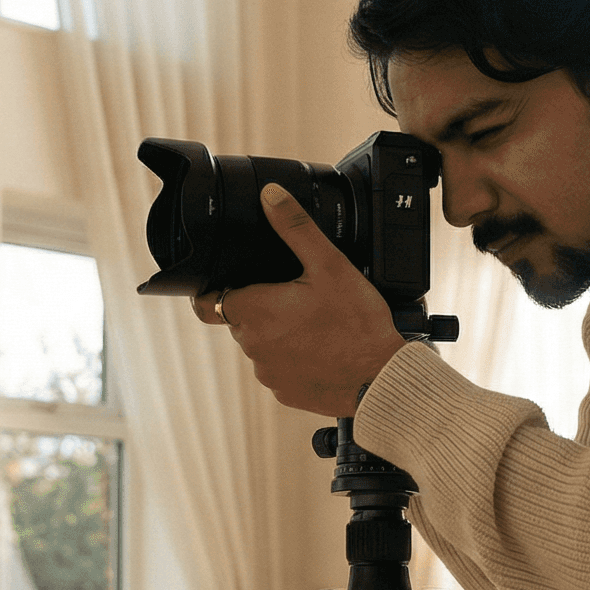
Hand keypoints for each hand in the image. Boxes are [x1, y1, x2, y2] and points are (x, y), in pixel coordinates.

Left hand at [194, 184, 405, 416]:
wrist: (381, 378)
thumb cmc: (357, 324)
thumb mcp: (330, 265)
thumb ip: (295, 227)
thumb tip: (270, 196)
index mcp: (253, 311)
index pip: (209, 300)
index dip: (220, 288)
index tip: (242, 282)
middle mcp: (251, 346)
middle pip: (239, 319)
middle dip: (260, 306)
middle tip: (298, 297)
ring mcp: (267, 373)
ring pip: (260, 345)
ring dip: (278, 333)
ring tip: (315, 324)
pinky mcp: (284, 393)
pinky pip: (279, 370)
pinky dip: (294, 359)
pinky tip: (321, 349)